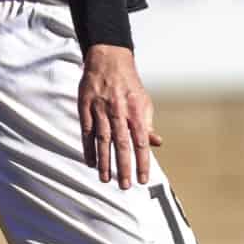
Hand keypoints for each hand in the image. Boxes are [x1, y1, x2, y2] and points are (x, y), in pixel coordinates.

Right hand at [78, 44, 158, 188]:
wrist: (109, 58)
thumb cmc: (129, 84)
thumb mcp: (144, 101)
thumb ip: (148, 124)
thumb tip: (157, 143)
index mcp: (136, 110)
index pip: (141, 141)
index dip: (142, 162)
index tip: (142, 180)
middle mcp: (118, 110)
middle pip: (122, 143)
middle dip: (123, 166)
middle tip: (124, 186)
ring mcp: (100, 108)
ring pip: (103, 140)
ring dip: (104, 161)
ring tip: (105, 179)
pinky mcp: (85, 106)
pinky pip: (87, 130)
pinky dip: (88, 147)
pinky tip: (90, 162)